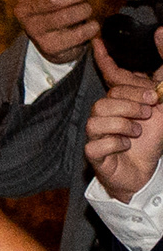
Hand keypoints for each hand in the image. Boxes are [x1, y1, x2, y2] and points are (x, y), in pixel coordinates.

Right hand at [17, 0, 102, 60]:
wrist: (54, 39)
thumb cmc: (57, 5)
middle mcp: (23, 12)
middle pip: (53, 0)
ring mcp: (34, 31)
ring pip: (66, 16)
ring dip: (84, 9)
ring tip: (88, 8)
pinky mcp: (49, 46)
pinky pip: (77, 34)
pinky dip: (90, 27)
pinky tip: (92, 25)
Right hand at [91, 64, 162, 199]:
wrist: (145, 169)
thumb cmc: (148, 141)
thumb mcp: (159, 114)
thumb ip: (156, 96)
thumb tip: (156, 81)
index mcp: (115, 106)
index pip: (116, 90)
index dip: (135, 91)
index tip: (154, 97)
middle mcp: (101, 119)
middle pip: (101, 104)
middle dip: (129, 106)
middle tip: (146, 114)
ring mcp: (95, 137)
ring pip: (94, 123)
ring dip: (121, 125)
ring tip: (137, 132)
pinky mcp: (93, 155)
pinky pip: (94, 146)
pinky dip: (114, 144)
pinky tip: (126, 146)